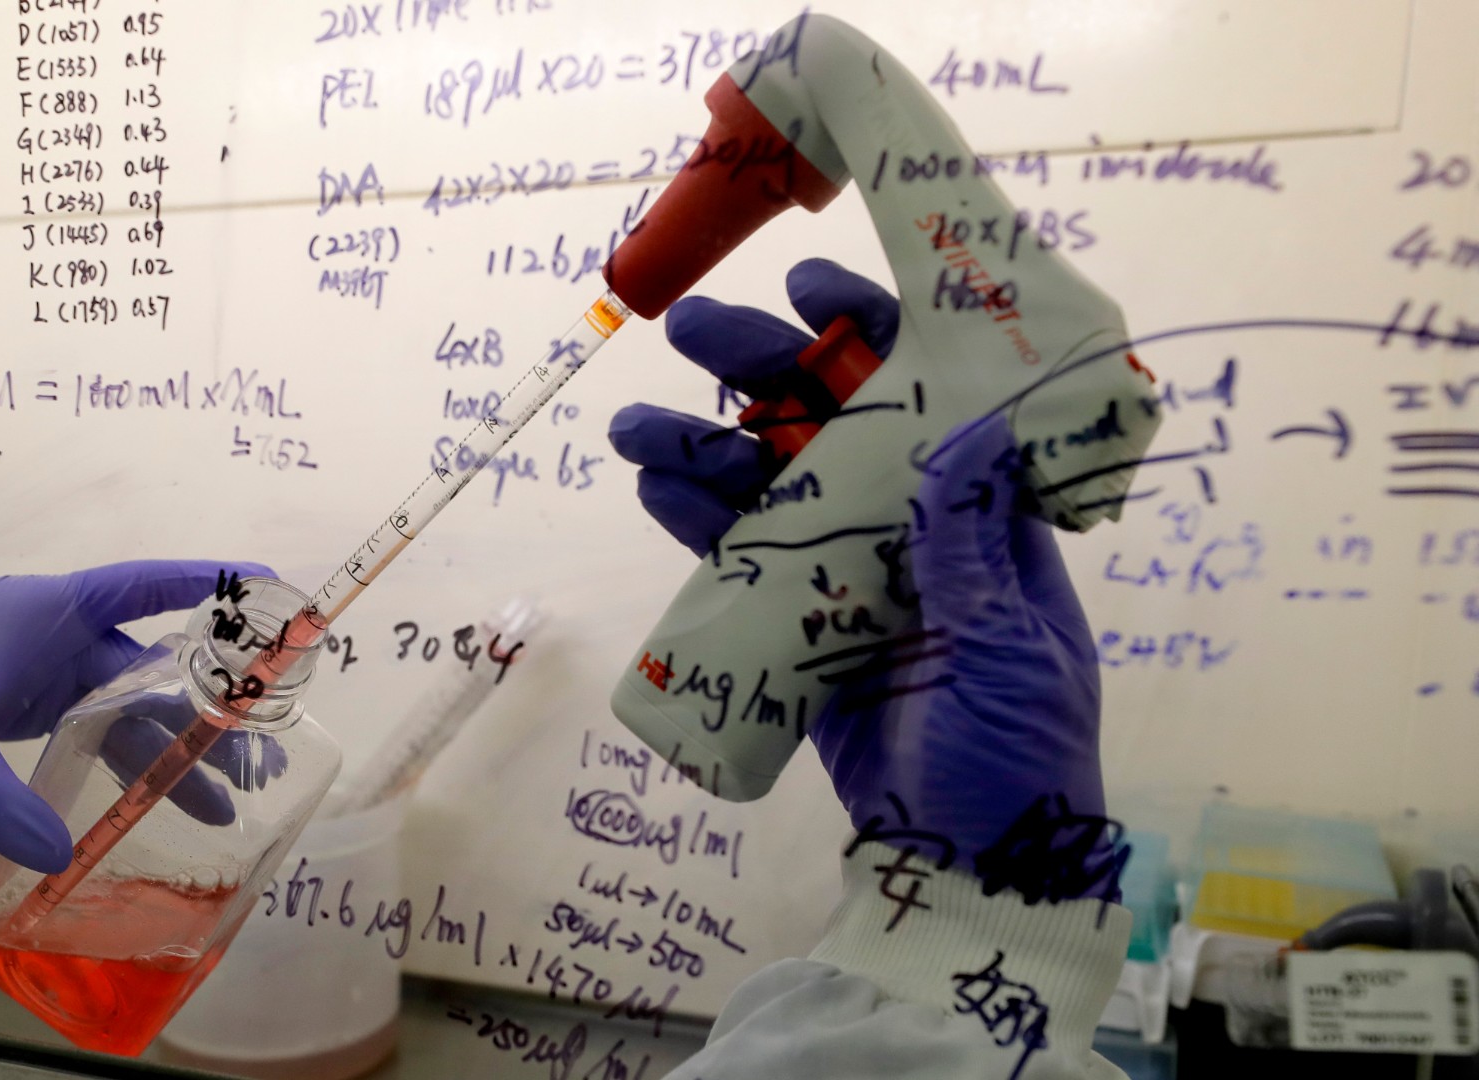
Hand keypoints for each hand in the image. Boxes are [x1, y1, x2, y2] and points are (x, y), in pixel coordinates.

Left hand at [0, 559, 272, 872]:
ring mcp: (38, 675)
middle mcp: (51, 634)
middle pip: (149, 666)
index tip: (271, 589)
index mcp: (42, 610)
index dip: (205, 583)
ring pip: (129, 710)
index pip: (141, 585)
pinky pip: (96, 735)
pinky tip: (159, 805)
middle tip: (257, 758)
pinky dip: (130, 766)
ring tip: (226, 805)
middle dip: (205, 709)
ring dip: (173, 751)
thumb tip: (58, 855)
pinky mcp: (21, 712)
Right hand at [610, 259, 1110, 891]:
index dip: (879, 334)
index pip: (937, 399)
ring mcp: (854, 581)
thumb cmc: (1017, 761)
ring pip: (775, 491)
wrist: (969, 874)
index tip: (816, 286)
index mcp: (987, 525)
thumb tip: (965, 426)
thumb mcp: (1009, 653)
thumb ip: (972, 551)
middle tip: (693, 328)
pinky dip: (699, 526)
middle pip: (838, 428)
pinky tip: (655, 487)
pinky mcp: (803, 634)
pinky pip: (745, 565)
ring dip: (708, 449)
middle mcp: (917, 535)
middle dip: (767, 373)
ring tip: (635, 425)